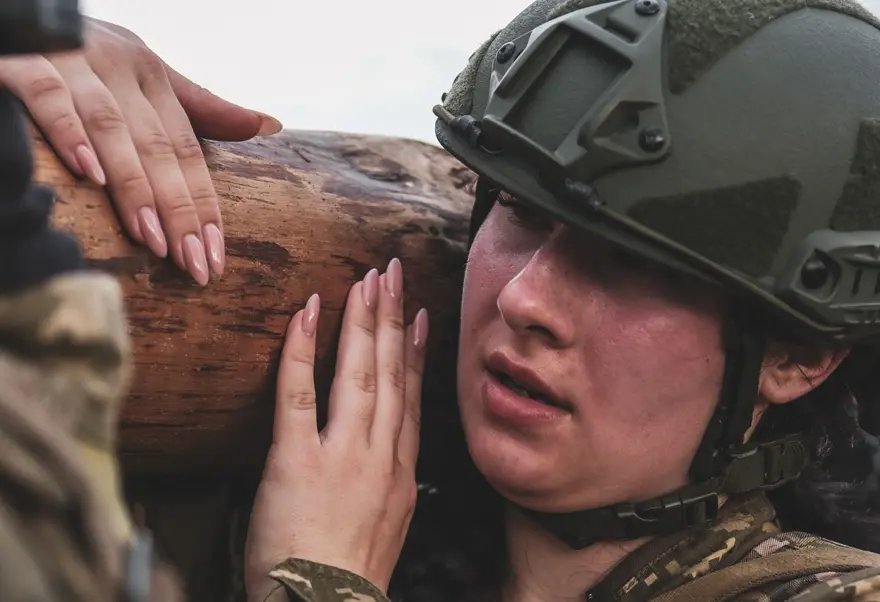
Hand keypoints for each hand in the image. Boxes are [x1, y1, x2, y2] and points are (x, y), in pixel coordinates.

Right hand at [0, 18, 282, 284]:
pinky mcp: (24, 61)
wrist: (18, 12)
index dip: (204, 206)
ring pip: (113, 129)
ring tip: (153, 240)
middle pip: (159, 148)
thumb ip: (201, 106)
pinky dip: (70, 134)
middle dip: (180, 211)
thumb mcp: (144, 76)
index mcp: (152, 76)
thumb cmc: (86, 55)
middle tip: (194, 265)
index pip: (188, 151)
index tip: (216, 258)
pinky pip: (51, 97)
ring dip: (135, 186)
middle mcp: (120, 67)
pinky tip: (88, 175)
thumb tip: (268, 124)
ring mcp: (75, 61)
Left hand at [244, 258, 429, 600]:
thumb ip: (385, 482)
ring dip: (363, 323)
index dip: (416, 353)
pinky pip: (300, 397)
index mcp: (399, 473)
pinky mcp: (297, 462)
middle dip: (392, 319)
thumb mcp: (385, 527)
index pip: (411, 398)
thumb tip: (383, 456)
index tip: (420, 318)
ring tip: (366, 282)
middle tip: (393, 275)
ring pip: (360, 376)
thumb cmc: (347, 578)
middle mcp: (379, 457)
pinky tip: (308, 315)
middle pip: (391, 375)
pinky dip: (304, 353)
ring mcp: (342, 456)